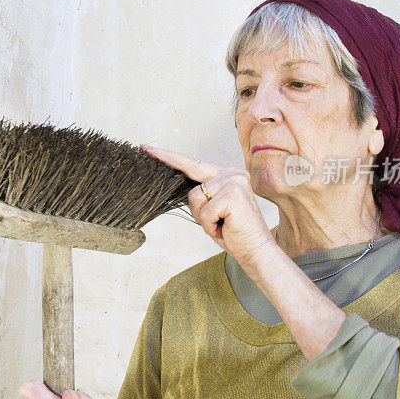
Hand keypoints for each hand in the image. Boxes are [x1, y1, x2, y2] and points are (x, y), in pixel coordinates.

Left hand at [141, 145, 274, 261]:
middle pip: (191, 169)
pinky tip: (224, 228)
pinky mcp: (233, 195)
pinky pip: (204, 211)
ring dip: (202, 217)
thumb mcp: (212, 209)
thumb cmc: (233, 232)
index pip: (195, 164)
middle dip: (167, 160)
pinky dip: (210, 225)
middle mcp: (233, 173)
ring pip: (194, 196)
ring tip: (219, 224)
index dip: (171, 157)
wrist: (256, 251)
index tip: (149, 149)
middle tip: (144, 147)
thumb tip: (176, 184)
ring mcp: (234, 182)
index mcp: (228, 175)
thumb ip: (201, 194)